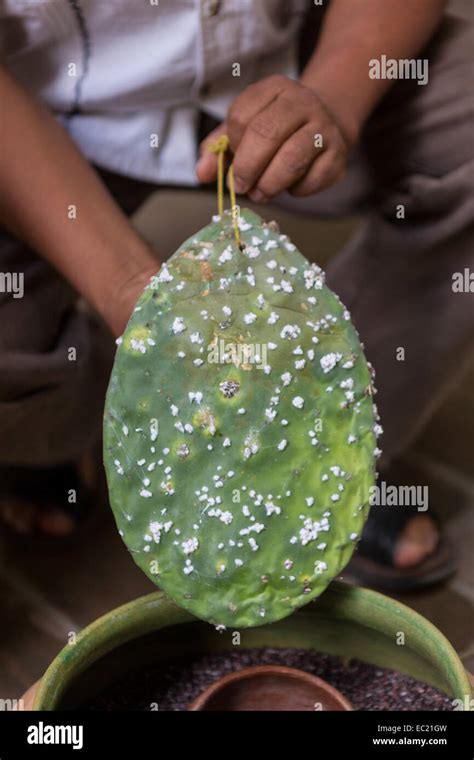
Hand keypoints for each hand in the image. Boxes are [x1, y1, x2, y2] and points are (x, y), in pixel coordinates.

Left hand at [196, 74, 351, 201]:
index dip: (233, 146)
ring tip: (261, 193)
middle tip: (242, 187)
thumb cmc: (276, 129)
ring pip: (292, 159)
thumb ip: (219, 149)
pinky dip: (297, 191)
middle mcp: (301, 101)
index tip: (234, 161)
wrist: (327, 123)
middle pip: (266, 134)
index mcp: (274, 88)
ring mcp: (323, 126)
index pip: (241, 116)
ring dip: (270, 184)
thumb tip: (202, 174)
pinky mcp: (338, 154)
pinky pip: (313, 179)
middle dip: (248, 168)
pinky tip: (291, 186)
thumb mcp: (244, 130)